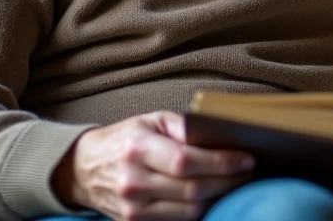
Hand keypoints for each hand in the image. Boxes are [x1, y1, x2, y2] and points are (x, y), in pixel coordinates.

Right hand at [52, 111, 253, 220]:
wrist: (85, 169)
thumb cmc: (125, 139)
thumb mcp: (151, 120)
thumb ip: (183, 126)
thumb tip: (219, 136)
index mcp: (138, 148)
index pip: (186, 161)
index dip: (221, 163)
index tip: (245, 159)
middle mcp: (133, 181)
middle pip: (192, 189)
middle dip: (228, 182)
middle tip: (248, 173)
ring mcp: (132, 208)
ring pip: (189, 211)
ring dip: (218, 199)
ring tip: (235, 184)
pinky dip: (199, 212)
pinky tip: (212, 198)